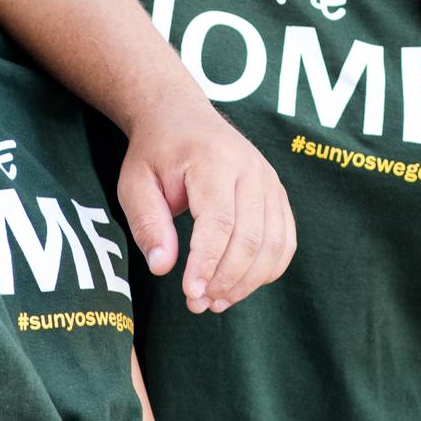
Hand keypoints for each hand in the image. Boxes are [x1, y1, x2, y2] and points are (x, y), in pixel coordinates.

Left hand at [115, 83, 296, 313]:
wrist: (181, 116)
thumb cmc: (156, 153)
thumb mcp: (135, 184)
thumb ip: (148, 224)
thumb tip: (163, 268)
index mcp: (213, 161)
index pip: (219, 221)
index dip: (207, 263)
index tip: (189, 293)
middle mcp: (250, 168)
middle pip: (251, 237)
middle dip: (227, 279)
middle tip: (198, 304)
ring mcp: (269, 180)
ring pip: (274, 243)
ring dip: (248, 281)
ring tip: (216, 301)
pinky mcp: (278, 194)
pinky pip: (285, 240)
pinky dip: (268, 270)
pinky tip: (239, 285)